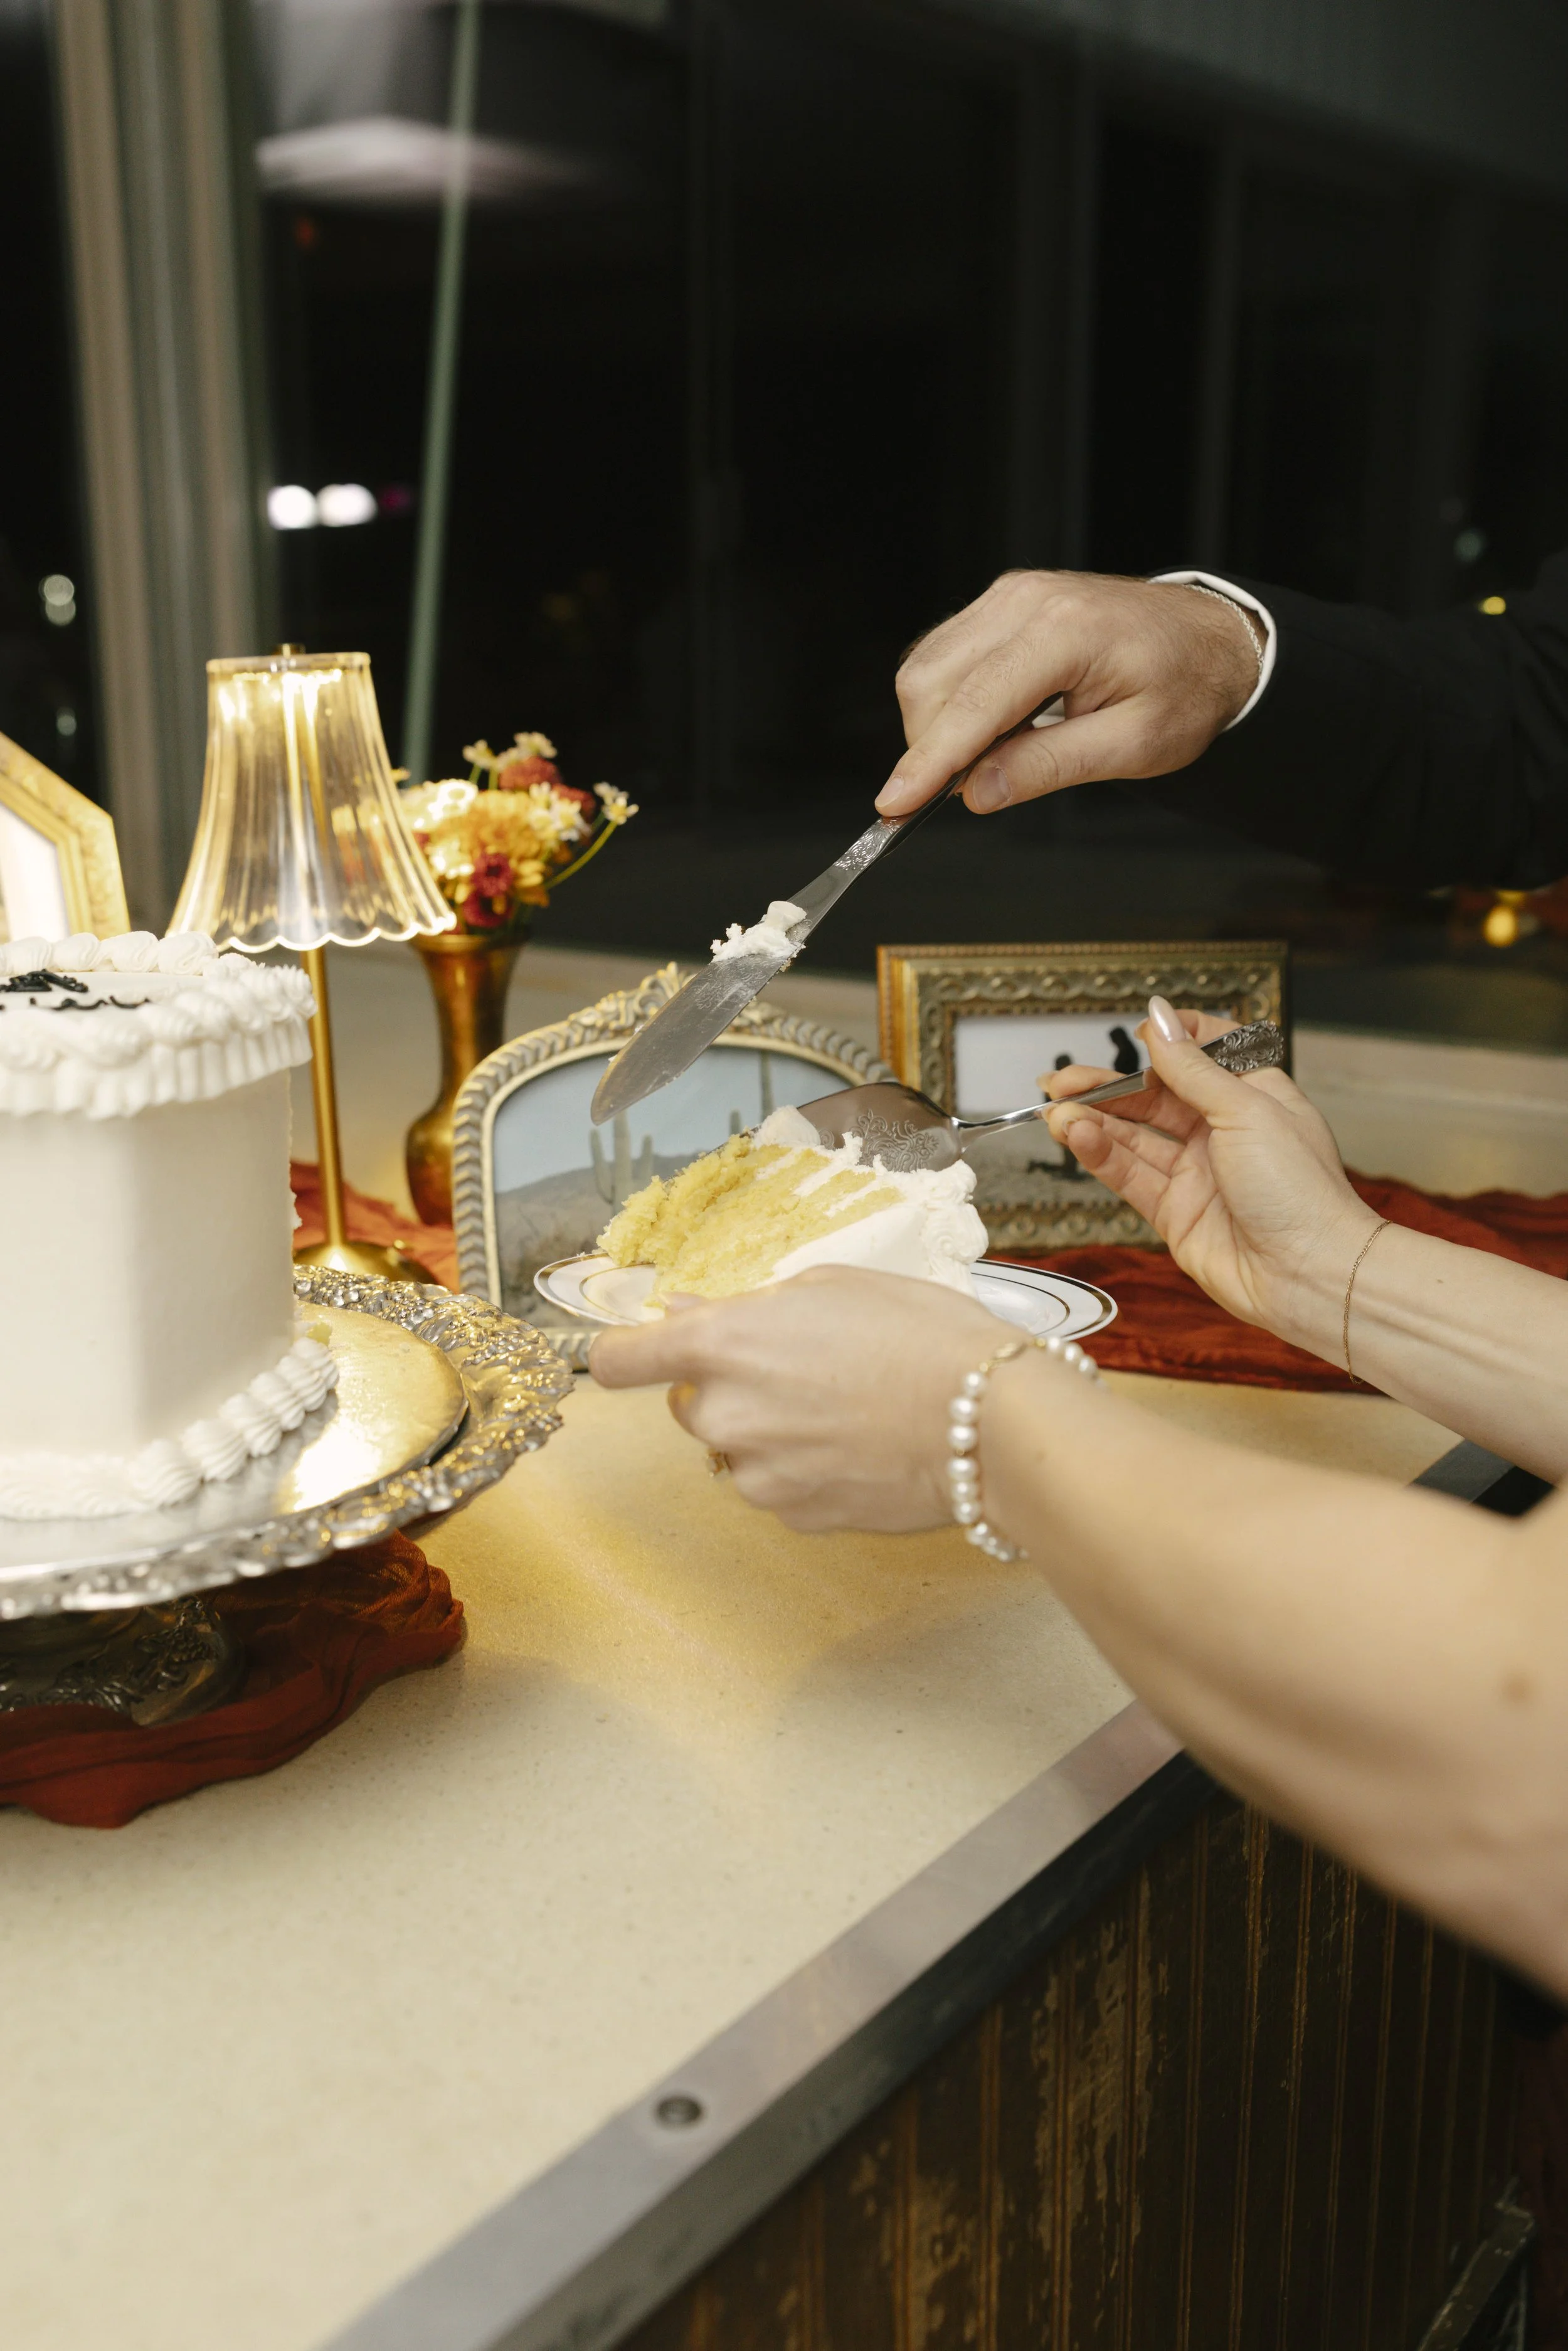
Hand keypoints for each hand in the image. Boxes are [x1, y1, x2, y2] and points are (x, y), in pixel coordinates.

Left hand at [589, 1270, 1000, 1532]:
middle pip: (690, 1405)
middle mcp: (722, 1416)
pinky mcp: (795, 1517)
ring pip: (739, 1450)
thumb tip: (687, 1316)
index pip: (617, 1362)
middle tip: (803, 1369)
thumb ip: (746, 1308)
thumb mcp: (831, 1286)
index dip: (623, 1355)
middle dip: (730, 1388)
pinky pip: (779, 1487)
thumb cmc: (919, 1333)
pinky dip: (807, 1470)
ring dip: (771, 1432)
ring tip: (846, 1409)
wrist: (990, 1421)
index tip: (639, 1354)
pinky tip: (860, 1447)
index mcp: (720, 1345)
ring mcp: (756, 1475)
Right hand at [877, 571, 1260, 816]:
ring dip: (939, 726)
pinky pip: (944, 655)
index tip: (894, 805)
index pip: (975, 704)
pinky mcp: (1002, 603)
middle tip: (977, 787)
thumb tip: (978, 791)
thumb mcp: (1134, 745)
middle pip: (931, 681)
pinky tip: (993, 725)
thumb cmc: (1185, 687)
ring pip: (927, 668)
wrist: (1212, 638)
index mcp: (1066, 632)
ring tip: (998, 754)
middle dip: (932, 747)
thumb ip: (1050, 767)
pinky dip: (950, 702)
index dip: (929, 761)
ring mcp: (1009, 595)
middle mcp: (1026, 600)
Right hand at [1045, 998, 1376, 1344]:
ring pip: (1134, 1137)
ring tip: (1058, 1110)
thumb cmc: (1301, 1192)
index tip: (1138, 1034)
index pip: (1204, 1053)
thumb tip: (1160, 1017)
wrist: (1307, 1274)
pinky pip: (1130, 1176)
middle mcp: (1223, 1132)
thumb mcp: (1245, 1110)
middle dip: (1108, 1086)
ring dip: (1094, 1120)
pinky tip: (1076, 1135)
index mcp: (1254, 1095)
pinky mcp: (1176, 1213)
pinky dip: (1100, 1154)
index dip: (1169, 1041)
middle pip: (1155, 1097)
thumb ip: (1191, 1067)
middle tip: (1063, 1081)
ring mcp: (1198, 1173)